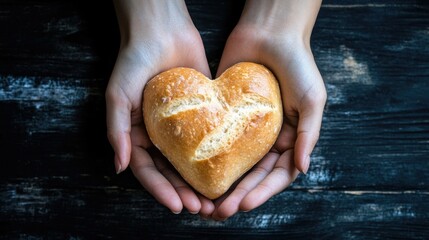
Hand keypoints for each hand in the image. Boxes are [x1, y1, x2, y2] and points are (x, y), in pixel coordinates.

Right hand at [106, 0, 213, 215]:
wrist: (162, 31)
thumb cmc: (134, 60)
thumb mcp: (117, 95)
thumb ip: (117, 130)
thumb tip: (119, 167)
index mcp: (137, 134)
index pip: (148, 170)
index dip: (162, 191)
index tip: (178, 206)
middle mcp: (158, 134)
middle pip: (171, 171)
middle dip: (184, 192)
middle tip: (201, 208)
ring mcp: (180, 126)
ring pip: (191, 161)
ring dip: (201, 182)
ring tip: (215, 199)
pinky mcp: (201, 115)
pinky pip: (209, 140)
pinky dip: (215, 157)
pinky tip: (227, 170)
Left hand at [211, 0, 325, 219]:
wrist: (269, 33)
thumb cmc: (297, 64)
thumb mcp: (312, 99)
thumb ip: (308, 135)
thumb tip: (303, 169)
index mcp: (291, 138)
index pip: (277, 174)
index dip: (262, 192)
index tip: (244, 204)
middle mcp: (268, 138)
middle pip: (254, 175)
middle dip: (239, 195)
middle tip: (221, 211)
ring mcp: (246, 130)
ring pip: (235, 165)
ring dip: (224, 185)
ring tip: (209, 203)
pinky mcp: (226, 117)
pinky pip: (217, 141)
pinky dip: (209, 159)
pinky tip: (197, 174)